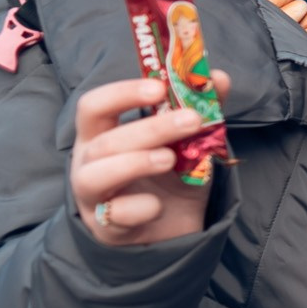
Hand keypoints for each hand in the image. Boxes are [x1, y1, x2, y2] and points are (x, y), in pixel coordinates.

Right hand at [71, 72, 230, 246]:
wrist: (173, 230)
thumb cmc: (170, 178)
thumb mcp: (189, 142)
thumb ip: (200, 108)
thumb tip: (217, 77)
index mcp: (102, 134)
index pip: (94, 105)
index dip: (121, 93)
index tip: (159, 87)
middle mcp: (89, 162)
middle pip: (105, 140)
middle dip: (150, 128)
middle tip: (192, 120)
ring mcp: (93, 196)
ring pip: (96, 175)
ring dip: (136, 162)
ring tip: (170, 159)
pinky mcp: (106, 228)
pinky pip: (116, 215)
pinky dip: (140, 207)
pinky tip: (158, 205)